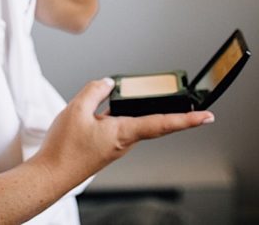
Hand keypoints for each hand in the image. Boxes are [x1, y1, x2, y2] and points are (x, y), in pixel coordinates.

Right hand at [32, 78, 214, 188]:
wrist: (51, 174)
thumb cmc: (64, 148)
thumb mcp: (76, 109)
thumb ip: (95, 91)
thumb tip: (108, 83)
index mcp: (124, 132)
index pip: (163, 123)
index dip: (188, 120)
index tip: (208, 116)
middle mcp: (125, 141)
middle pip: (153, 122)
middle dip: (171, 111)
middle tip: (190, 101)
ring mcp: (116, 145)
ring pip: (134, 123)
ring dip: (140, 110)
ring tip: (141, 95)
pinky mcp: (106, 146)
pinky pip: (119, 126)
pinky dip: (120, 114)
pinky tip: (108, 106)